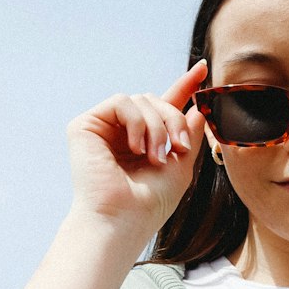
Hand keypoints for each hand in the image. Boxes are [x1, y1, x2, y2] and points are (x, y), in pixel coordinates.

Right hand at [65, 61, 208, 244]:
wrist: (122, 219)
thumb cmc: (150, 203)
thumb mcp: (181, 166)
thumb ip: (189, 135)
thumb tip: (197, 108)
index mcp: (144, 141)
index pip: (165, 105)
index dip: (184, 86)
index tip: (202, 68)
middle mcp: (122, 131)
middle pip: (156, 100)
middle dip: (174, 120)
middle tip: (179, 149)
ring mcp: (103, 128)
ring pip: (141, 99)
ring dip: (157, 126)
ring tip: (154, 157)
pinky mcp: (86, 126)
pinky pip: (122, 101)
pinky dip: (136, 122)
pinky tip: (135, 147)